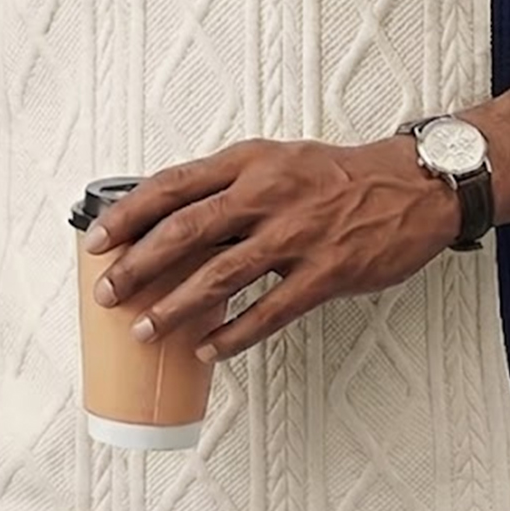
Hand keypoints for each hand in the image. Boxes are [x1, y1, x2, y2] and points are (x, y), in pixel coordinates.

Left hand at [84, 133, 461, 360]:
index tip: (96, 240)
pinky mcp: (326, 272)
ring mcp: (297, 234)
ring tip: (146, 331)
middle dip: (138, 266)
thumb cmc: (340, 176)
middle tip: (108, 294)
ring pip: (220, 276)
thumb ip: (230, 186)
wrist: (413, 186)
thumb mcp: (279, 160)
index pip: (174, 186)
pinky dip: (233, 334)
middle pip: (186, 231)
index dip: (129, 214)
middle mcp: (268, 193)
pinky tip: (208, 350)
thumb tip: (173, 221)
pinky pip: (269, 311)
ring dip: (175, 308)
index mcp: (251, 162)